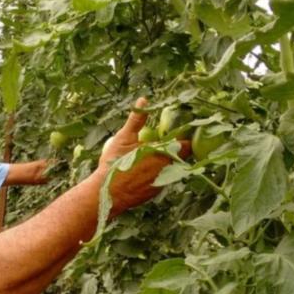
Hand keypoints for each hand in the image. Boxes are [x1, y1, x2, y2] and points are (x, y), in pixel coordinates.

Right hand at [97, 97, 188, 216]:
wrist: (106, 194)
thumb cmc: (114, 165)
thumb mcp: (124, 138)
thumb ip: (137, 120)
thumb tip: (144, 99)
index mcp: (163, 153)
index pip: (187, 144)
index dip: (186, 137)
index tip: (181, 131)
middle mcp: (167, 168)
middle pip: (180, 157)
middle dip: (176, 149)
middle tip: (166, 141)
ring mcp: (162, 182)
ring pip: (171, 168)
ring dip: (167, 161)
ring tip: (154, 155)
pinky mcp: (155, 192)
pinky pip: (162, 179)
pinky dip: (158, 173)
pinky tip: (145, 169)